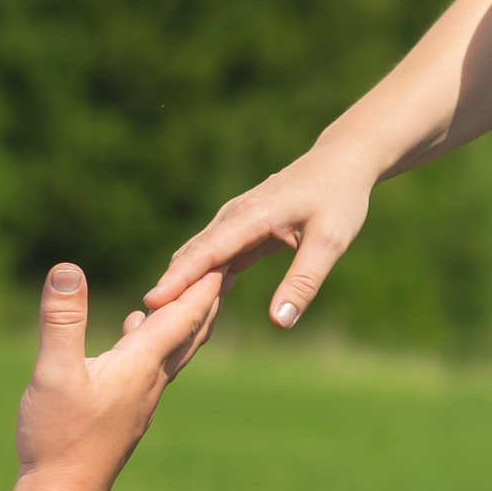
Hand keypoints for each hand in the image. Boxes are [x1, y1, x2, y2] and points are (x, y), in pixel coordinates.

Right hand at [16, 261, 219, 490]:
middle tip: (227, 265)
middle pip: (191, 331)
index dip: (203, 284)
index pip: (181, 316)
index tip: (226, 255)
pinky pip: (151, 363)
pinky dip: (154, 338)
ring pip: (173, 349)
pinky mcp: (125, 410)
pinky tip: (134, 334)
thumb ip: (63, 320)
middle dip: (207, 297)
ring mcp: (139, 398)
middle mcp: (150, 380)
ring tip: (194, 294)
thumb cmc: (60, 437)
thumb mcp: (55, 373)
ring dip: (186, 317)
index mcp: (140, 365)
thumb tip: (68, 269)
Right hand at [146, 135, 375, 329]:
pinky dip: (202, 282)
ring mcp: (234, 222)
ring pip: (200, 258)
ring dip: (183, 287)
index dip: (179, 278)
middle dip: (171, 288)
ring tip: (163, 324)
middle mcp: (234, 216)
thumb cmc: (338, 199)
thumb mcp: (329, 242)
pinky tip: (195, 309)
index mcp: (251, 216)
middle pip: (193, 256)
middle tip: (150, 326)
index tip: (153, 301)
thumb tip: (280, 322)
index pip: (206, 252)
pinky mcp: (241, 231)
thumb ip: (303, 282)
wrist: (342, 164)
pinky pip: (214, 259)